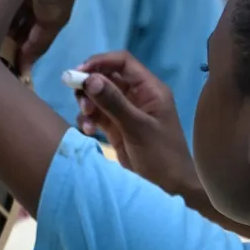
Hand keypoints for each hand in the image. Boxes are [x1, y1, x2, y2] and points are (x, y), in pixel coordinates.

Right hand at [75, 51, 198, 198]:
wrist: (170, 187)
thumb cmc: (161, 155)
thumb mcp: (137, 128)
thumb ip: (114, 103)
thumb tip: (90, 79)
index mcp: (149, 89)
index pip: (122, 62)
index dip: (100, 62)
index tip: (79, 72)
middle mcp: (137, 96)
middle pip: (107, 77)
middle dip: (89, 86)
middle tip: (79, 99)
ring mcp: (126, 112)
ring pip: (99, 96)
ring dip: (87, 104)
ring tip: (86, 119)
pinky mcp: (116, 128)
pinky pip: (97, 115)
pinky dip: (88, 120)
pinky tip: (88, 131)